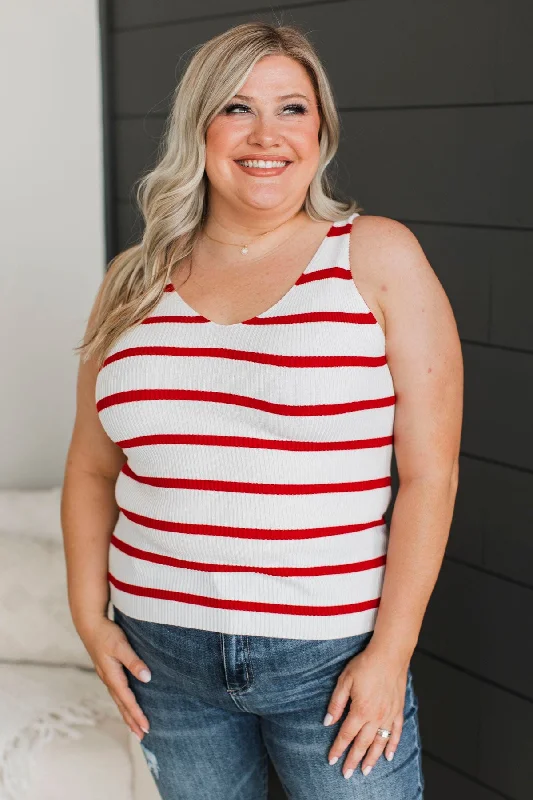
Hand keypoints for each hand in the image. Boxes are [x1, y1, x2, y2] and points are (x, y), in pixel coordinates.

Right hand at [76, 615, 151, 740]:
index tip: (146, 727)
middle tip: (143, 737)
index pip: (127, 700)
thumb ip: (133, 661)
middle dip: (132, 721)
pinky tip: (127, 704)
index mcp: (112, 676)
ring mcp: (107, 676)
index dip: (137, 714)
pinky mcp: (107, 671)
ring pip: (119, 701)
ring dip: (127, 715)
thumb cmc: (106, 634)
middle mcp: (109, 680)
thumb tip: (147, 678)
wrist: (89, 624)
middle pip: (122, 705)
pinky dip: (123, 703)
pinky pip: (117, 693)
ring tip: (135, 728)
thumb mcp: (121, 646)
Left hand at [323, 646, 407, 778]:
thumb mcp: (344, 681)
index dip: (338, 749)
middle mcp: (376, 717)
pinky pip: (396, 733)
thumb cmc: (366, 665)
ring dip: (372, 759)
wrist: (390, 654)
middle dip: (353, 760)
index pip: (346, 735)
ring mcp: (389, 715)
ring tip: (366, 771)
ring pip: (380, 743)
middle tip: (347, 774)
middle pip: (362, 744)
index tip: (332, 760)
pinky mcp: (398, 710)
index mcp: (360, 710)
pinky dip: (393, 746)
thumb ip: (336, 703)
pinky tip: (389, 756)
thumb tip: (327, 722)